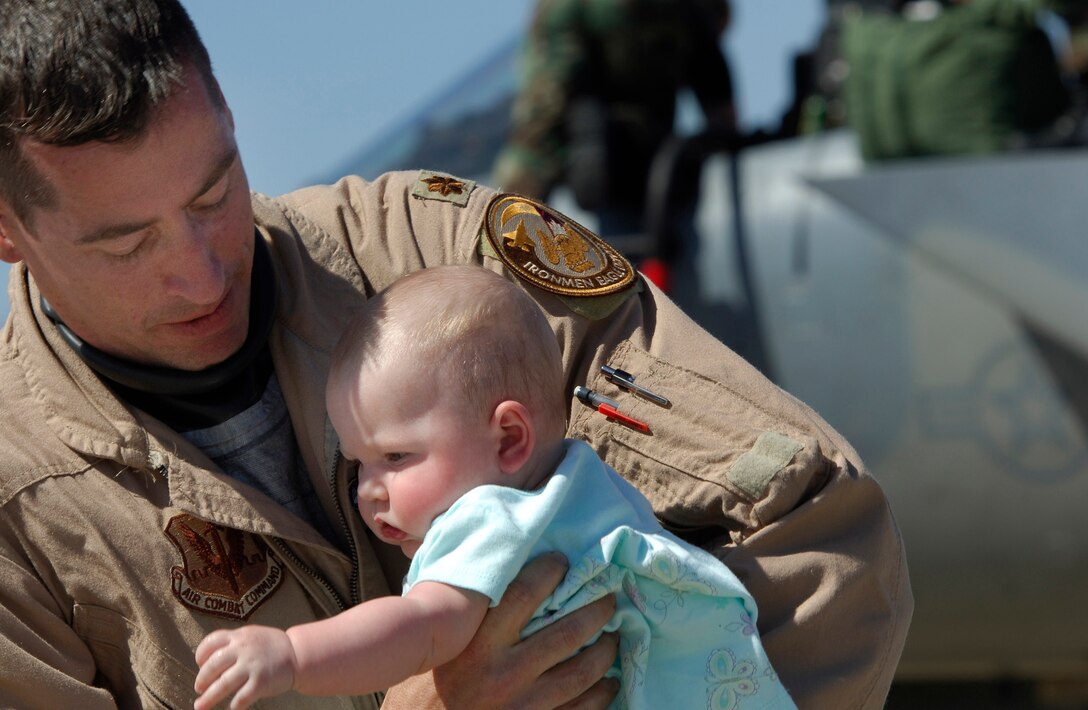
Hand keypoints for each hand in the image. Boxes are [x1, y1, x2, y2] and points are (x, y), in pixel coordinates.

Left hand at [194, 626, 297, 709]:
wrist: (297, 654)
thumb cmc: (270, 646)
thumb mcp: (250, 635)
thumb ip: (231, 644)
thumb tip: (206, 662)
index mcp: (239, 636)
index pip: (210, 643)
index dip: (201, 655)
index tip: (200, 665)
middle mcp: (243, 649)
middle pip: (212, 666)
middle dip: (202, 680)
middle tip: (199, 688)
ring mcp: (252, 666)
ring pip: (223, 685)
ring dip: (209, 698)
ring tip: (200, 705)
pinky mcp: (261, 682)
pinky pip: (241, 698)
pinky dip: (233, 706)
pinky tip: (231, 708)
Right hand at [382, 553, 619, 708]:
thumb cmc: (426, 689)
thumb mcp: (439, 648)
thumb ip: (466, 615)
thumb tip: (491, 569)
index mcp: (475, 645)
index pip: (523, 594)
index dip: (550, 571)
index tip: (563, 561)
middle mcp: (502, 674)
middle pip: (566, 633)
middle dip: (597, 610)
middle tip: (609, 596)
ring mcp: (523, 706)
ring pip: (582, 672)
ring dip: (606, 650)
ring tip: (613, 634)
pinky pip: (583, 709)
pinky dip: (602, 692)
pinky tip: (609, 680)